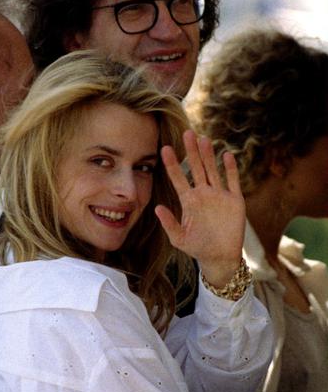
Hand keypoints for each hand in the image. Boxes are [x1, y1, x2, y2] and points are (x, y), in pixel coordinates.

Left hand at [155, 130, 244, 286]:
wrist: (220, 258)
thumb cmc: (197, 248)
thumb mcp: (179, 238)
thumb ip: (169, 223)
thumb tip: (156, 208)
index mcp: (188, 201)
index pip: (178, 178)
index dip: (172, 164)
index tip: (164, 149)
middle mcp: (203, 194)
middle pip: (196, 168)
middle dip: (191, 151)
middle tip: (187, 133)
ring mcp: (219, 196)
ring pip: (213, 170)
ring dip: (209, 155)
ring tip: (204, 139)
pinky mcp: (234, 201)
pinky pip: (232, 181)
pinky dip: (231, 169)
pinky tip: (227, 155)